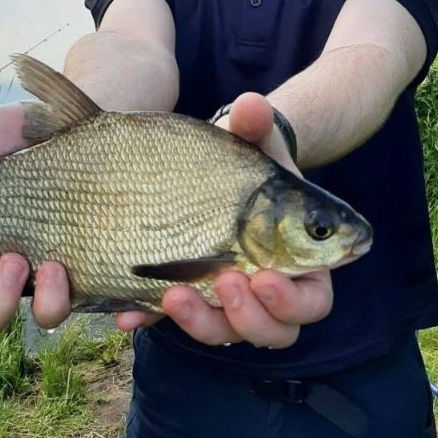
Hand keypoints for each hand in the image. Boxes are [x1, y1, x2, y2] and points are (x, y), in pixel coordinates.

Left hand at [114, 92, 332, 345]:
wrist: (208, 172)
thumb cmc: (245, 163)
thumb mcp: (253, 141)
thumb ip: (256, 125)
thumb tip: (250, 105)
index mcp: (302, 264)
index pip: (310, 302)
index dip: (291, 300)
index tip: (264, 277)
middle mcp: (268, 293)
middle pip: (271, 331)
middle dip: (248, 317)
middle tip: (227, 283)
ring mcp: (227, 302)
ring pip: (223, 333)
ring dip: (202, 322)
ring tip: (175, 294)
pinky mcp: (188, 299)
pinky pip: (172, 322)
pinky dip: (149, 319)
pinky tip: (127, 313)